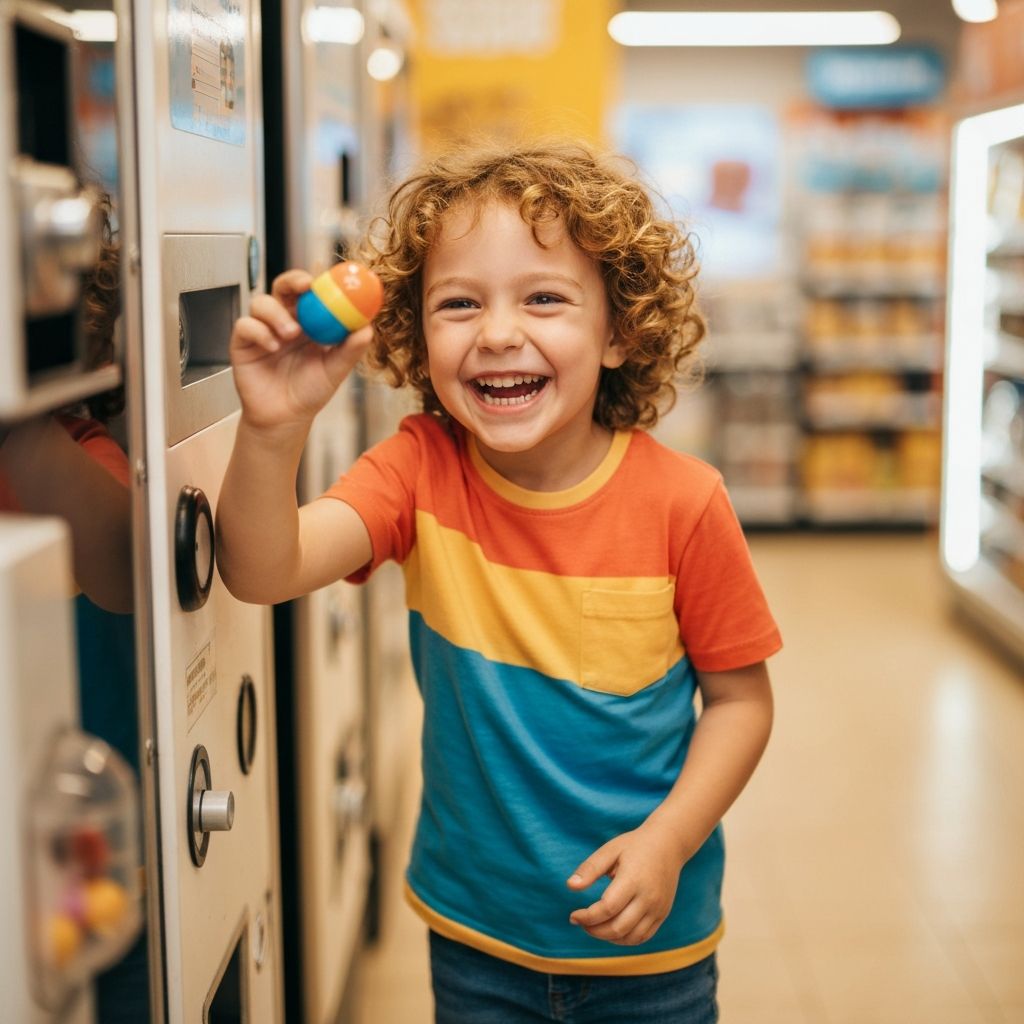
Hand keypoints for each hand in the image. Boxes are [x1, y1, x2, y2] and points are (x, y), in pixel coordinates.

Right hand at [230, 269, 372, 432]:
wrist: (285, 418)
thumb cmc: (309, 391)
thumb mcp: (335, 370)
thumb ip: (350, 349)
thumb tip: (367, 328)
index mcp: (308, 321)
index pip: (310, 292)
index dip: (318, 281)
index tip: (330, 280)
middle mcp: (284, 320)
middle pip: (283, 287)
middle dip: (292, 281)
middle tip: (305, 287)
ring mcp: (262, 329)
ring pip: (260, 302)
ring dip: (276, 313)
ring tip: (290, 333)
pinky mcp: (243, 343)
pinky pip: (245, 325)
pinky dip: (259, 331)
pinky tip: (272, 347)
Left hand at [566, 823, 684, 945]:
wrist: (668, 844)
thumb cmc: (634, 845)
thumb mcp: (610, 850)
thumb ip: (590, 869)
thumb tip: (570, 886)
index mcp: (633, 880)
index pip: (607, 909)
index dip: (587, 917)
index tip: (573, 916)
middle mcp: (648, 898)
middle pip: (618, 927)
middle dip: (594, 930)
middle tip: (580, 922)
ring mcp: (658, 908)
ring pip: (630, 937)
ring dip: (608, 938)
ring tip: (594, 927)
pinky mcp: (663, 914)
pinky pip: (643, 937)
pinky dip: (624, 939)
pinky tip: (611, 930)